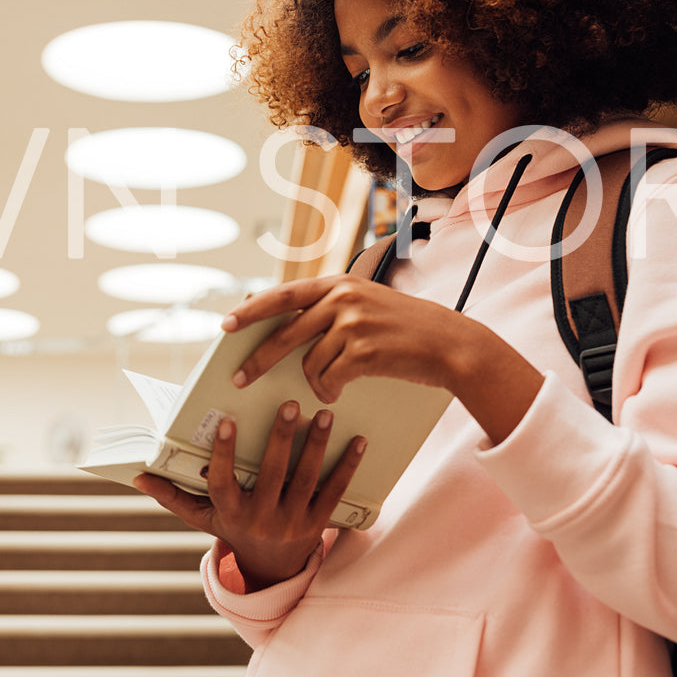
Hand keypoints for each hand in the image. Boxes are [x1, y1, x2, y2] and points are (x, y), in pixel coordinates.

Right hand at [133, 398, 365, 590]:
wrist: (272, 569)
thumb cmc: (233, 529)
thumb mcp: (203, 518)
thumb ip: (173, 496)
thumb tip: (137, 476)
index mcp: (231, 513)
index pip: (223, 481)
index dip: (223, 453)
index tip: (225, 421)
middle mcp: (261, 519)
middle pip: (272, 475)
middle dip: (282, 438)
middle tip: (291, 404)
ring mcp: (292, 522)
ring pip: (306, 480)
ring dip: (317, 446)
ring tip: (325, 414)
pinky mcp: (318, 523)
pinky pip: (335, 492)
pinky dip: (347, 466)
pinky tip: (358, 441)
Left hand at [224, 274, 543, 442]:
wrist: (450, 344)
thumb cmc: (407, 329)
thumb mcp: (368, 304)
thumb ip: (332, 309)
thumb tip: (290, 330)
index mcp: (338, 284)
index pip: (283, 295)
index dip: (251, 310)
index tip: (226, 324)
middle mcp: (343, 298)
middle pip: (284, 333)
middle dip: (257, 359)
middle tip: (238, 378)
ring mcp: (354, 324)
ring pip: (309, 363)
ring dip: (314, 383)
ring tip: (328, 387)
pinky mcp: (365, 351)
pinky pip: (328, 380)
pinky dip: (329, 391)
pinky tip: (339, 392)